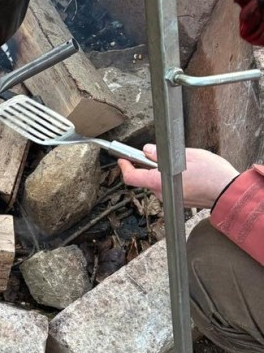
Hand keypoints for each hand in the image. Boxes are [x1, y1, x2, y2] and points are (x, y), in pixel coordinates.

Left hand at [118, 145, 238, 208]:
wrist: (230, 193)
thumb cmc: (213, 174)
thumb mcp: (187, 155)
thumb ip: (162, 154)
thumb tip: (148, 151)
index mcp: (160, 182)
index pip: (132, 177)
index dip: (124, 167)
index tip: (122, 159)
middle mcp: (163, 194)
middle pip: (145, 178)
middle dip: (148, 165)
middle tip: (155, 154)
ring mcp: (171, 200)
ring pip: (157, 183)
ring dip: (161, 173)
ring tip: (178, 163)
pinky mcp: (179, 202)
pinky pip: (168, 188)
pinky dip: (170, 180)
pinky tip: (186, 173)